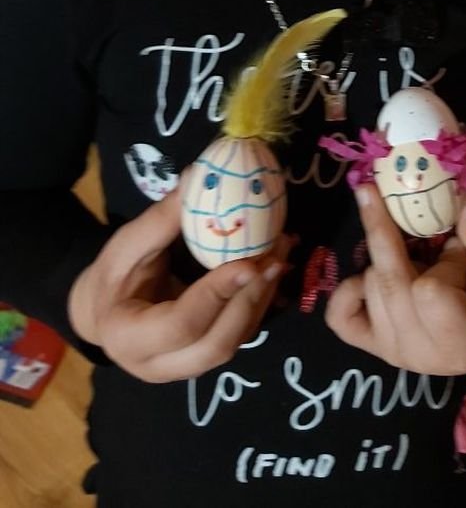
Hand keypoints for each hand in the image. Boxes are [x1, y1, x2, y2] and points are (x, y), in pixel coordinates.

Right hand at [68, 186, 289, 382]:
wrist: (105, 310)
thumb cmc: (113, 276)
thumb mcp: (124, 246)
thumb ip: (160, 221)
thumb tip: (196, 176)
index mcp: (129, 339)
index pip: (182, 324)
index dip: (217, 294)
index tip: (249, 261)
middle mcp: (159, 365)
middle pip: (217, 344)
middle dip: (251, 300)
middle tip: (274, 256)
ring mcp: (186, 367)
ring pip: (234, 341)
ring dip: (263, 297)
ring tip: (281, 251)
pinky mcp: (207, 355)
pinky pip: (240, 334)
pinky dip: (262, 300)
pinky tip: (276, 264)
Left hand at [325, 184, 465, 375]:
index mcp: (462, 339)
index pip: (430, 290)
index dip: (443, 261)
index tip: (457, 249)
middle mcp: (420, 353)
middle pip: (388, 281)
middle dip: (389, 235)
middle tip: (385, 194)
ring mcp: (392, 351)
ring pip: (368, 284)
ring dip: (382, 260)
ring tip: (413, 259)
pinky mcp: (371, 346)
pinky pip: (340, 313)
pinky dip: (349, 288)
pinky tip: (369, 273)